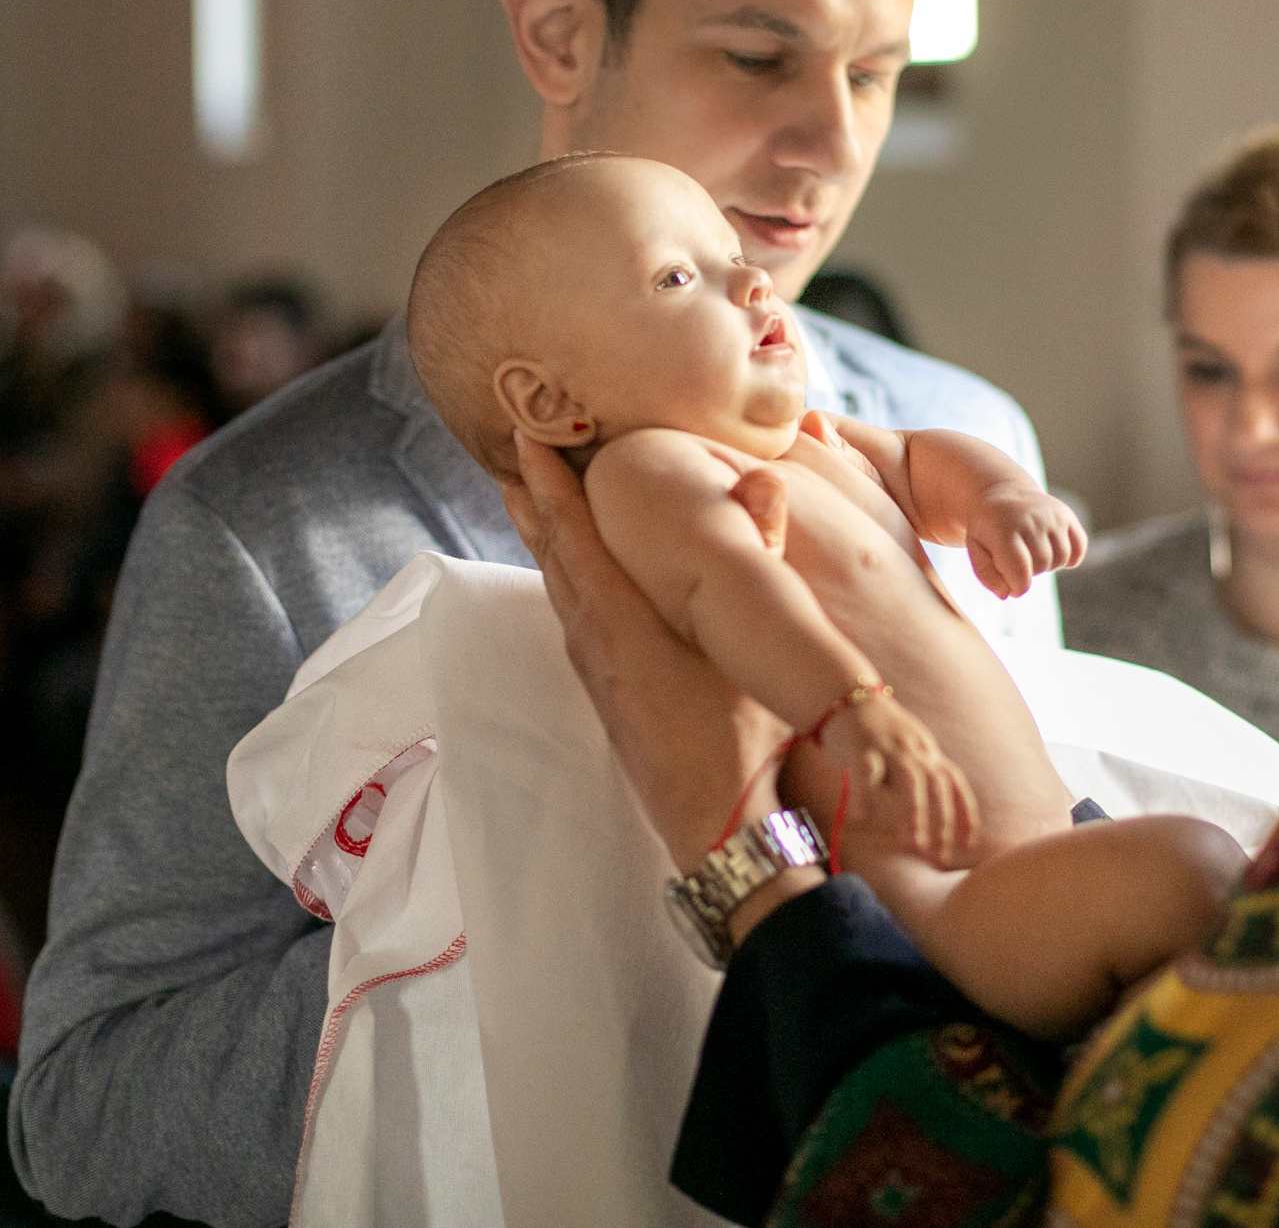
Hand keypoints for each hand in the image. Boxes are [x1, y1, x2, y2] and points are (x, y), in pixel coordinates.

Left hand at [502, 433, 787, 873]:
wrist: (726, 837)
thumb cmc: (751, 744)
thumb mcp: (761, 647)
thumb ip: (760, 560)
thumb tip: (765, 482)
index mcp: (627, 628)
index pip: (579, 539)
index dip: (553, 487)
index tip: (526, 441)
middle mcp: (601, 651)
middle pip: (558, 565)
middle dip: (538, 512)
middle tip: (514, 464)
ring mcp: (604, 685)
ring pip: (563, 600)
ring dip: (549, 551)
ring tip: (535, 515)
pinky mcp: (613, 710)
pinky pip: (576, 630)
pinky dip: (567, 592)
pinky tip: (578, 597)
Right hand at [814, 693, 980, 866]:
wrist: (845, 690)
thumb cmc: (876, 730)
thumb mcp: (905, 749)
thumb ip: (917, 776)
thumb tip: (925, 819)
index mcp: (927, 751)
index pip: (955, 782)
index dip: (965, 813)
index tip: (969, 844)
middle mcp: (914, 747)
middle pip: (938, 784)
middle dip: (942, 822)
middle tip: (938, 856)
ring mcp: (889, 745)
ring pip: (910, 779)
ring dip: (914, 813)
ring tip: (911, 844)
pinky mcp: (860, 745)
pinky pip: (866, 771)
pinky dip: (865, 795)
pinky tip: (861, 819)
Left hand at [964, 484, 1087, 598]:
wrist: (1003, 493)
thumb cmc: (988, 528)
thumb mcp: (976, 549)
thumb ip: (987, 575)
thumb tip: (1007, 594)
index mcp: (1004, 530)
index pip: (1020, 572)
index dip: (1017, 587)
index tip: (1011, 585)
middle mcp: (1031, 519)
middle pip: (1041, 566)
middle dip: (1030, 572)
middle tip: (1019, 561)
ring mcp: (1051, 515)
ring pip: (1062, 558)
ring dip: (1048, 564)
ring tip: (1033, 554)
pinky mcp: (1066, 515)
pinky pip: (1079, 548)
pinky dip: (1070, 557)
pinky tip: (1052, 550)